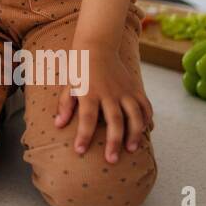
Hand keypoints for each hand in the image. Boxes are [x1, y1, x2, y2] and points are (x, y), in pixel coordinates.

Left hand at [54, 44, 153, 163]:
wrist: (97, 45)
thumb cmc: (79, 68)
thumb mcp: (69, 84)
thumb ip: (65, 105)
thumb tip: (58, 125)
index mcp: (89, 92)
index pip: (86, 118)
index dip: (83, 135)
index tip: (80, 150)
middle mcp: (109, 92)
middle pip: (114, 120)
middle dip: (113, 141)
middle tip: (111, 160)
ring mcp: (124, 90)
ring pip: (134, 115)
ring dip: (134, 133)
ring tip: (131, 149)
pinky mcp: (135, 88)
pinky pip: (145, 105)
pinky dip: (147, 119)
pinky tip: (146, 131)